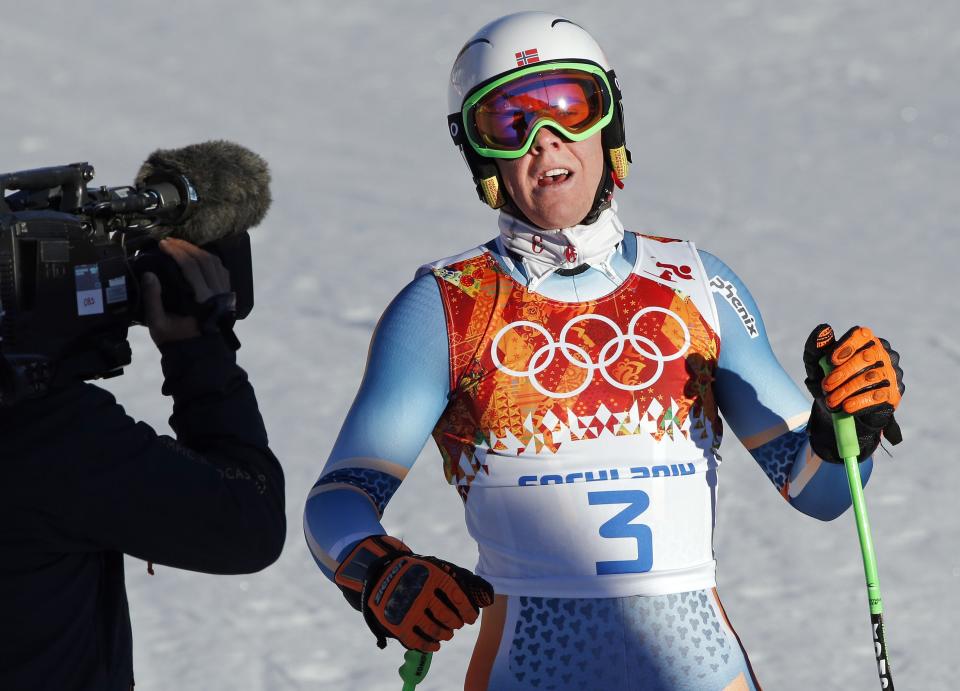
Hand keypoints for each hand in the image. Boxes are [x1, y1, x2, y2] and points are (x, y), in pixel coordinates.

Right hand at [142, 238, 231, 345]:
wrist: (199, 357)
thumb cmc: (176, 341)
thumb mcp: (158, 323)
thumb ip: (152, 298)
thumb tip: (148, 274)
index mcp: (201, 299)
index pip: (191, 266)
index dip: (176, 251)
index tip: (162, 244)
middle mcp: (217, 293)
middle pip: (204, 260)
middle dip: (186, 247)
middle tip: (169, 241)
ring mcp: (224, 294)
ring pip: (215, 263)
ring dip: (198, 251)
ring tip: (181, 246)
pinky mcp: (227, 296)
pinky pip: (222, 271)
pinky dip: (210, 260)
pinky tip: (198, 257)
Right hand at [335, 535, 493, 651]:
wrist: (381, 574)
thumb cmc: (418, 573)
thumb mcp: (438, 568)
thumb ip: (463, 579)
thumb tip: (488, 597)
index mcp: (434, 575)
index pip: (458, 597)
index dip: (468, 611)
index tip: (470, 618)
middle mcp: (421, 592)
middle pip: (448, 616)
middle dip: (455, 623)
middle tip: (456, 624)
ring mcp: (408, 608)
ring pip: (435, 630)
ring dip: (444, 634)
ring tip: (447, 634)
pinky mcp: (397, 623)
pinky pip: (418, 641)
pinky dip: (429, 645)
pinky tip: (435, 644)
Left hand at [802, 324, 904, 461]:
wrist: (838, 409)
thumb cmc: (828, 380)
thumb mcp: (815, 365)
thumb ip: (815, 347)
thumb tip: (823, 328)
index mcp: (865, 342)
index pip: (861, 335)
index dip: (847, 346)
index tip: (830, 361)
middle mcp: (883, 354)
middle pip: (867, 357)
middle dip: (843, 372)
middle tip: (826, 386)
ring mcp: (891, 373)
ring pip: (872, 377)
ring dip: (848, 390)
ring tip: (831, 400)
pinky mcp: (894, 393)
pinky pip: (880, 395)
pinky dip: (860, 401)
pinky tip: (847, 407)